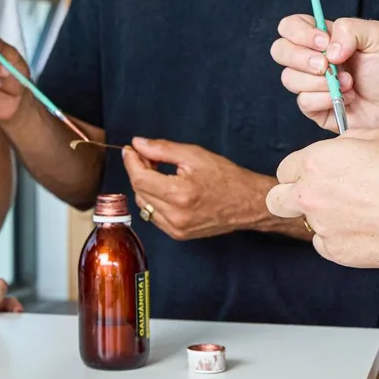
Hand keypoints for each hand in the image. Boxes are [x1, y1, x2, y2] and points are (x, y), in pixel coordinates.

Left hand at [122, 138, 283, 241]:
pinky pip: (153, 215)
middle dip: (138, 171)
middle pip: (139, 190)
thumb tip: (138, 144)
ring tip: (159, 172)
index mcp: (179, 194)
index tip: (130, 150)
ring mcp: (176, 228)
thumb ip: (162, 150)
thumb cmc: (226, 177)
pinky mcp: (178, 235)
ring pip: (143, 204)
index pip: (139, 178)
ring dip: (145, 186)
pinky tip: (165, 189)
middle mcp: (175, 215)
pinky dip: (153, 200)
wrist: (248, 203)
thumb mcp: (194, 155)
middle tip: (148, 157)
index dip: (131, 161)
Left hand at [266, 129, 378, 267]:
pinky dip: (339, 238)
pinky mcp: (335, 251)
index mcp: (315, 162)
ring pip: (306, 223)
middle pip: (276, 199)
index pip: (285, 168)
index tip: (317, 174)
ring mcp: (321, 225)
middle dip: (290, 196)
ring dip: (322, 217)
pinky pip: (326, 244)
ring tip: (356, 212)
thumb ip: (345, 143)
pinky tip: (364, 229)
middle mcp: (310, 194)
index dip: (301, 170)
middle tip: (317, 195)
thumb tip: (338, 148)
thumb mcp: (377, 137)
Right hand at [270, 15, 378, 133]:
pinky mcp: (312, 107)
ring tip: (349, 84)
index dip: (300, 32)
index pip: (290, 26)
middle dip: (302, 58)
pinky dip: (326, 99)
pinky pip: (303, 101)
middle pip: (279, 50)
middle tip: (328, 66)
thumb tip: (328, 50)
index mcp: (321, 37)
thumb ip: (351, 29)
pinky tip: (346, 99)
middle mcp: (310, 58)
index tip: (324, 43)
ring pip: (289, 78)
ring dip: (321, 82)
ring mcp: (308, 84)